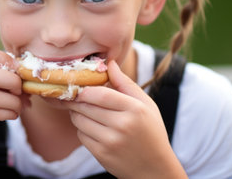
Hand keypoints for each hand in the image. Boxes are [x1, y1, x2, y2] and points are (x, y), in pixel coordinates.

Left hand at [63, 60, 186, 178]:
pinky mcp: (102, 155)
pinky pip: (81, 136)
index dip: (85, 89)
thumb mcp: (146, 105)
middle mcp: (122, 125)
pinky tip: (93, 129)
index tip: (81, 87)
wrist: (155, 169)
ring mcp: (111, 142)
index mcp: (135, 109)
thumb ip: (126, 83)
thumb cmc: (151, 132)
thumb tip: (109, 63)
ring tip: (87, 112)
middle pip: (86, 106)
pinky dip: (82, 130)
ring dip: (78, 114)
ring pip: (80, 120)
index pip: (100, 94)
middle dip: (77, 99)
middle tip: (75, 96)